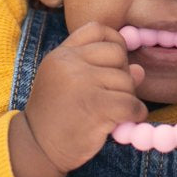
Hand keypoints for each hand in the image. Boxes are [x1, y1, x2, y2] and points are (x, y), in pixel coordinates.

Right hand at [11, 23, 145, 176]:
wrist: (37, 147)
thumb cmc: (56, 115)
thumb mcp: (68, 83)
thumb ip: (98, 70)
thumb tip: (138, 69)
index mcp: (61, 54)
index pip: (97, 29)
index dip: (115, 41)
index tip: (116, 61)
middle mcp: (70, 63)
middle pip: (117, 53)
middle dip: (122, 73)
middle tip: (114, 93)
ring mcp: (82, 83)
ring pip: (127, 80)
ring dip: (128, 98)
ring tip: (114, 112)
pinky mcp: (95, 106)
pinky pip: (131, 103)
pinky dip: (135, 114)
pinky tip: (125, 121)